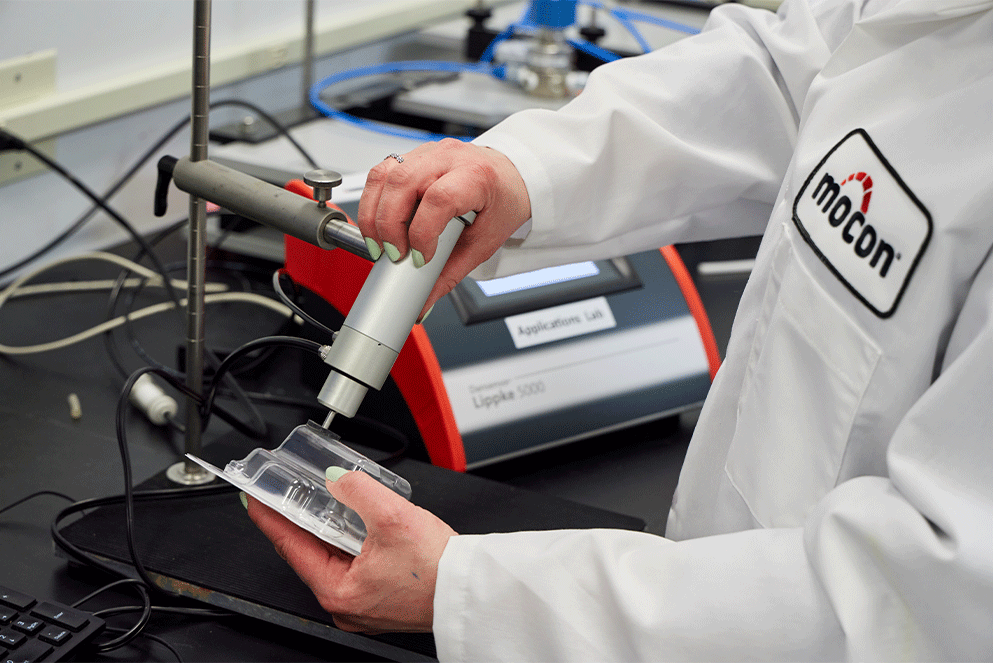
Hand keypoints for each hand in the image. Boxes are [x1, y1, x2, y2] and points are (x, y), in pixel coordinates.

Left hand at [245, 470, 456, 632]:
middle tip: (289, 494)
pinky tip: (359, 525)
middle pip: (311, 553)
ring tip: (327, 503)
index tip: (254, 500)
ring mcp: (363, 605)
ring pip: (334, 559)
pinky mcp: (381, 600)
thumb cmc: (438, 569)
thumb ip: (358, 490)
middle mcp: (345, 604)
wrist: (471, 590)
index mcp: (337, 590)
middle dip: (302, 521)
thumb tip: (338, 479)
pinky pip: (355, 566)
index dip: (270, 518)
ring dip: (331, 530)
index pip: (290, 547)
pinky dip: (352, 543)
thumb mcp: (392, 516)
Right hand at [358, 139, 531, 318]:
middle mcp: (449, 158)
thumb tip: (424, 302)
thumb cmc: (501, 203)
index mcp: (476, 176)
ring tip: (378, 243)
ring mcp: (428, 152)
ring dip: (372, 212)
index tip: (420, 259)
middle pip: (403, 183)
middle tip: (391, 255)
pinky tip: (379, 222)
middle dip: (388, 225)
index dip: (422, 233)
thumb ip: (451, 273)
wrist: (509, 176)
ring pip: (384, 174)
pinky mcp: (412, 155)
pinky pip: (382, 172)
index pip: (439, 199)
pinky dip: (373, 199)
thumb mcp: (484, 243)